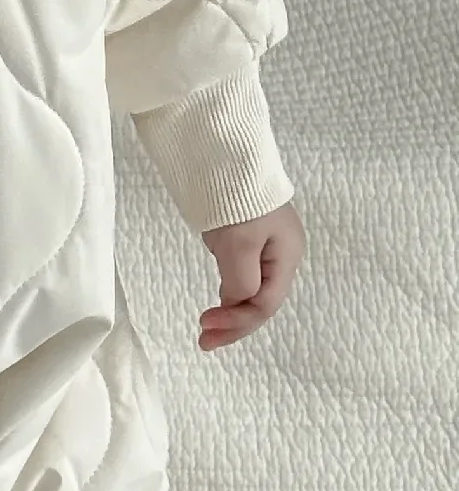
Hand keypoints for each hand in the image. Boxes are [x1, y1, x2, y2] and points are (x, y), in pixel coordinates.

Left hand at [197, 200, 304, 350]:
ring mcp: (262, 243)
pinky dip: (228, 288)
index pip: (265, 303)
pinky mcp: (243, 234)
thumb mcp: (239, 243)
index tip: (204, 328)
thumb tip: (235, 303)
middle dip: (234, 322)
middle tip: (203, 340)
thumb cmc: (236, 197)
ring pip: (249, 287)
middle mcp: (280, 253)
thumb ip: (241, 280)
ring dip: (230, 308)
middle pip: (261, 299)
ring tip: (207, 326)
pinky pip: (240, 271)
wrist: (222, 151)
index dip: (238, 322)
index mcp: (287, 255)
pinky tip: (217, 300)